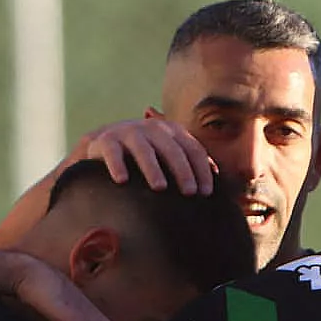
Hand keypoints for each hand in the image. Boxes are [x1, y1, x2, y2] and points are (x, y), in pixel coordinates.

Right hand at [79, 117, 215, 194]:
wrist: (104, 143)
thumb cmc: (144, 155)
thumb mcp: (167, 153)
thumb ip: (189, 159)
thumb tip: (216, 173)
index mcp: (172, 131)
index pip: (193, 149)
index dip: (202, 170)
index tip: (206, 192)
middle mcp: (152, 128)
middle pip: (172, 149)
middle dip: (183, 171)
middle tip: (189, 192)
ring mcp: (128, 131)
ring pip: (143, 149)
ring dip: (153, 168)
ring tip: (160, 188)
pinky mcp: (105, 139)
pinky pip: (112, 152)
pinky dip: (117, 165)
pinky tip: (122, 180)